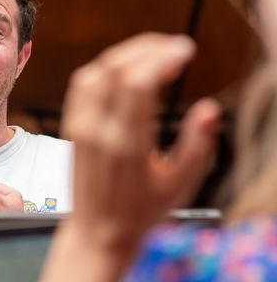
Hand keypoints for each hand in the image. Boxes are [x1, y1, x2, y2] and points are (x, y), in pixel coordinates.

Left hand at [61, 33, 220, 250]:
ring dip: (126, 54)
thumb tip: (209, 110)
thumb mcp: (179, 185)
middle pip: (115, 69)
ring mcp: (80, 129)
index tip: (185, 52)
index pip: (137, 83)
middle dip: (148, 48)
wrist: (97, 233)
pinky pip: (82, 84)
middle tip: (174, 49)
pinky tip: (128, 70)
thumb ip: (197, 146)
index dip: (162, 58)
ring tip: (155, 55)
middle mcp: (97, 132)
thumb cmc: (139, 212)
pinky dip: (105, 67)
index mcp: (125, 145)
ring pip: (95, 71)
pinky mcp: (72, 128)